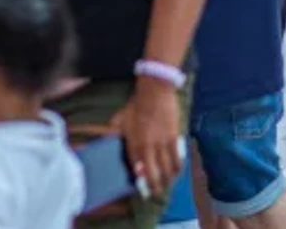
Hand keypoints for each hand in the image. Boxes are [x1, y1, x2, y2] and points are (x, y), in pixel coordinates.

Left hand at [111, 78, 182, 197]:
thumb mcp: (120, 118)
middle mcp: (148, 147)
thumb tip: (107, 138)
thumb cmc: (136, 104)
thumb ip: (114, 130)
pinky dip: (177, 167)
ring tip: (167, 185)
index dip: (141, 181)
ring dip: (168, 180)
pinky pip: (177, 158)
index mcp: (134, 143)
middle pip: (154, 173)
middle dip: (155, 186)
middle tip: (156, 193)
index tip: (142, 190)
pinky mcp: (174, 138)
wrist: (155, 92)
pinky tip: (177, 171)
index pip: (137, 168)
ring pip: (167, 169)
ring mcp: (163, 143)